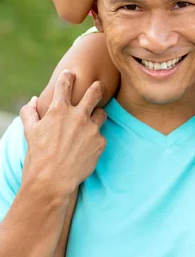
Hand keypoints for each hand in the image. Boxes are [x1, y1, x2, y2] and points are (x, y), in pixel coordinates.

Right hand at [20, 70, 106, 197]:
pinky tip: (86, 149)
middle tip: (98, 86)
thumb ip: (30, 113)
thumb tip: (33, 101)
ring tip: (90, 124)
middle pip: (95, 92)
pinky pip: (101, 136)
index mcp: (59, 109)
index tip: (71, 74)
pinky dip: (94, 140)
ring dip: (97, 116)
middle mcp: (78, 115)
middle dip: (97, 87)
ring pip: (102, 113)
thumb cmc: (37, 156)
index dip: (68, 76)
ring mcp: (91, 129)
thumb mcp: (29, 132)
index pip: (66, 83)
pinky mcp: (100, 142)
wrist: (52, 182)